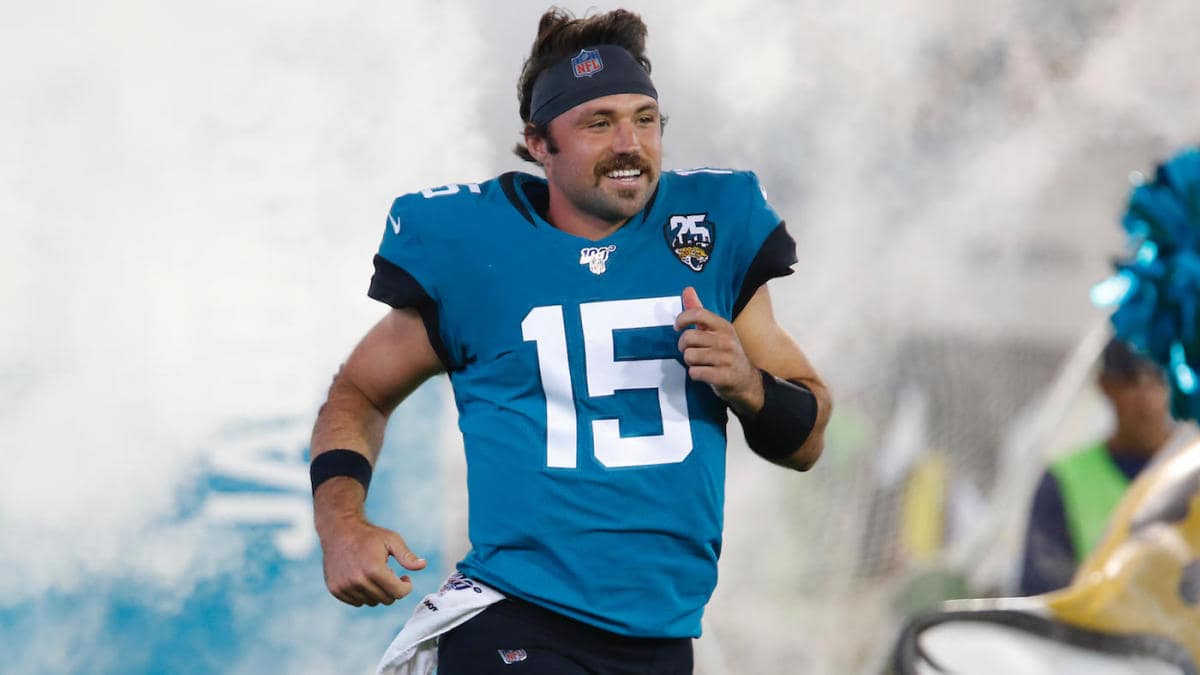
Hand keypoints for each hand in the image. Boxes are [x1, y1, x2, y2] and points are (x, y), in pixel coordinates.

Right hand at [318, 514, 426, 606]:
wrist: (339, 531)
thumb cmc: (369, 535)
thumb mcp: (392, 540)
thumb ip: (407, 556)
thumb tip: (423, 565)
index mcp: (374, 569)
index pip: (398, 593)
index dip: (406, 586)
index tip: (405, 578)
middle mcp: (358, 581)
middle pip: (387, 599)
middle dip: (392, 588)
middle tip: (389, 573)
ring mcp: (345, 587)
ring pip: (372, 602)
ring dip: (377, 592)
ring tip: (375, 574)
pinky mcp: (336, 590)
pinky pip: (358, 602)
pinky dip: (364, 594)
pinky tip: (363, 578)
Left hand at [674, 286, 763, 415]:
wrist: (746, 381)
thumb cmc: (726, 353)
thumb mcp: (716, 331)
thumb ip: (699, 312)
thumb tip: (687, 289)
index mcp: (723, 326)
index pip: (698, 314)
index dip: (682, 319)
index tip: (677, 327)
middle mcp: (726, 340)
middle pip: (688, 337)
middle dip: (683, 346)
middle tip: (689, 351)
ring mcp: (726, 359)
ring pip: (689, 356)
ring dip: (690, 362)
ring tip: (699, 363)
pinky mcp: (724, 376)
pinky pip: (695, 372)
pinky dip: (694, 374)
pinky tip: (703, 373)